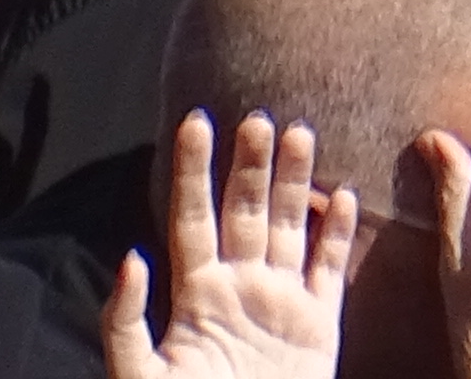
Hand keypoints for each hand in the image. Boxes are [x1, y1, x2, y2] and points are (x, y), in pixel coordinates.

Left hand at [104, 109, 359, 378]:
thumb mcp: (139, 376)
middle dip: (250, 164)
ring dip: (296, 182)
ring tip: (301, 131)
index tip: (194, 121)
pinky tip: (345, 196)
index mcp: (196, 295)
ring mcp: (281, 303)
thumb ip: (124, 324)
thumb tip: (131, 257)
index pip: (191, 218)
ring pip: (290, 227)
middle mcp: (240, 288)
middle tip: (257, 118)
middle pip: (245, 212)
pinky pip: (330, 269)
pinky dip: (340, 233)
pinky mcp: (319, 326)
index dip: (192, 171)